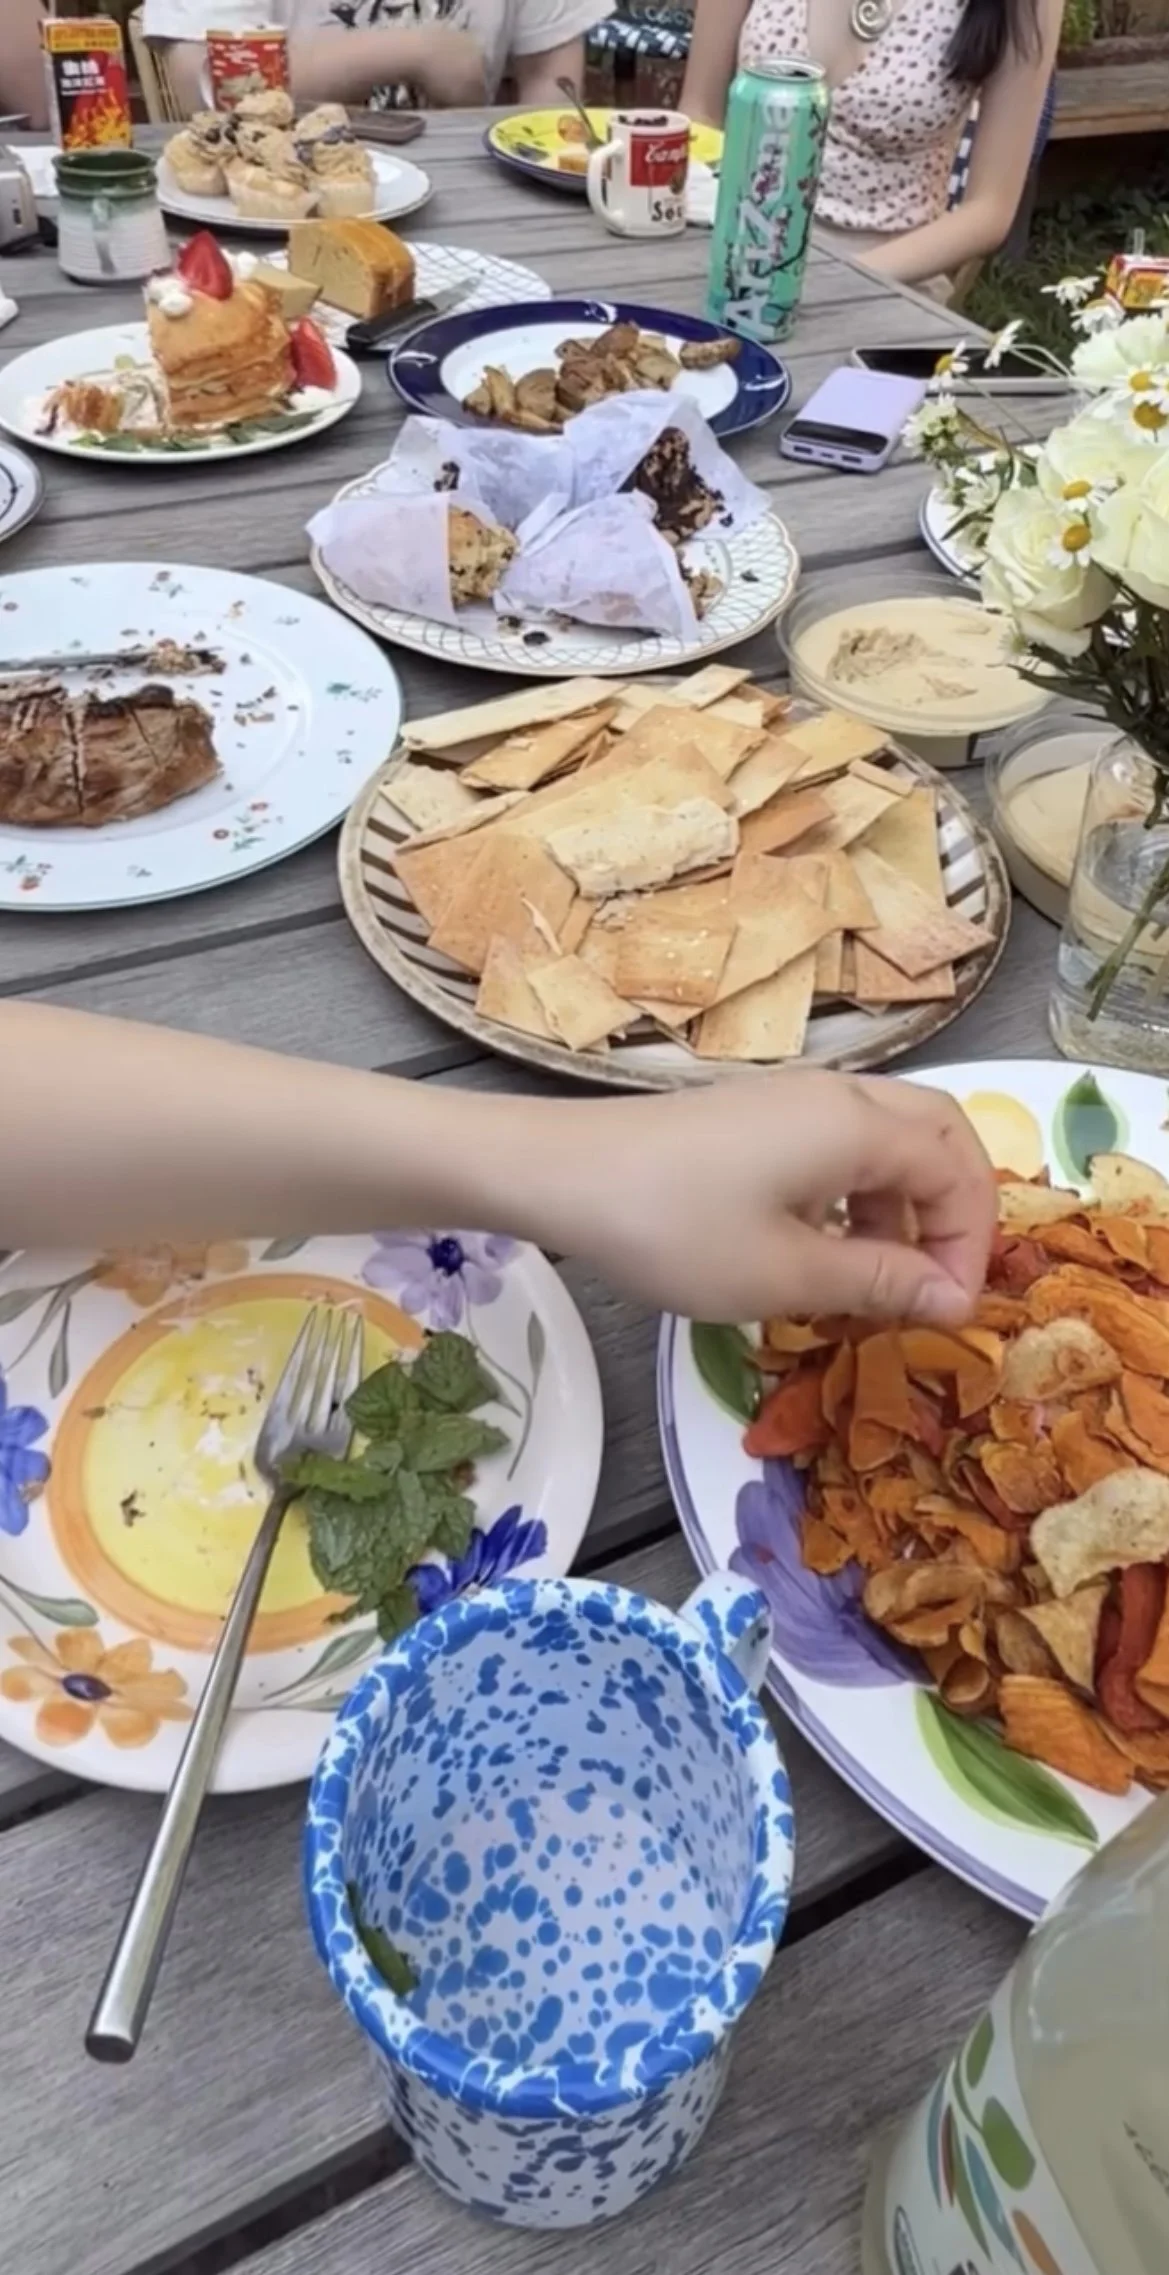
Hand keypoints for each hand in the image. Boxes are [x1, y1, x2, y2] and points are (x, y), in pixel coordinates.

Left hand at [556, 1070, 995, 1325]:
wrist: (561, 1175)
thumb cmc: (675, 1228)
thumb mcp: (786, 1273)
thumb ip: (880, 1282)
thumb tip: (954, 1298)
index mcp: (858, 1124)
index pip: (959, 1171)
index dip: (970, 1243)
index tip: (950, 1310)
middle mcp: (839, 1096)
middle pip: (938, 1136)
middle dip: (956, 1210)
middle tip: (939, 1283)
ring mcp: (794, 1100)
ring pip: (890, 1140)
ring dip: (906, 1206)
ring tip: (882, 1283)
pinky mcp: (758, 1117)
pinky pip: (841, 1146)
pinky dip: (860, 1196)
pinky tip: (828, 1253)